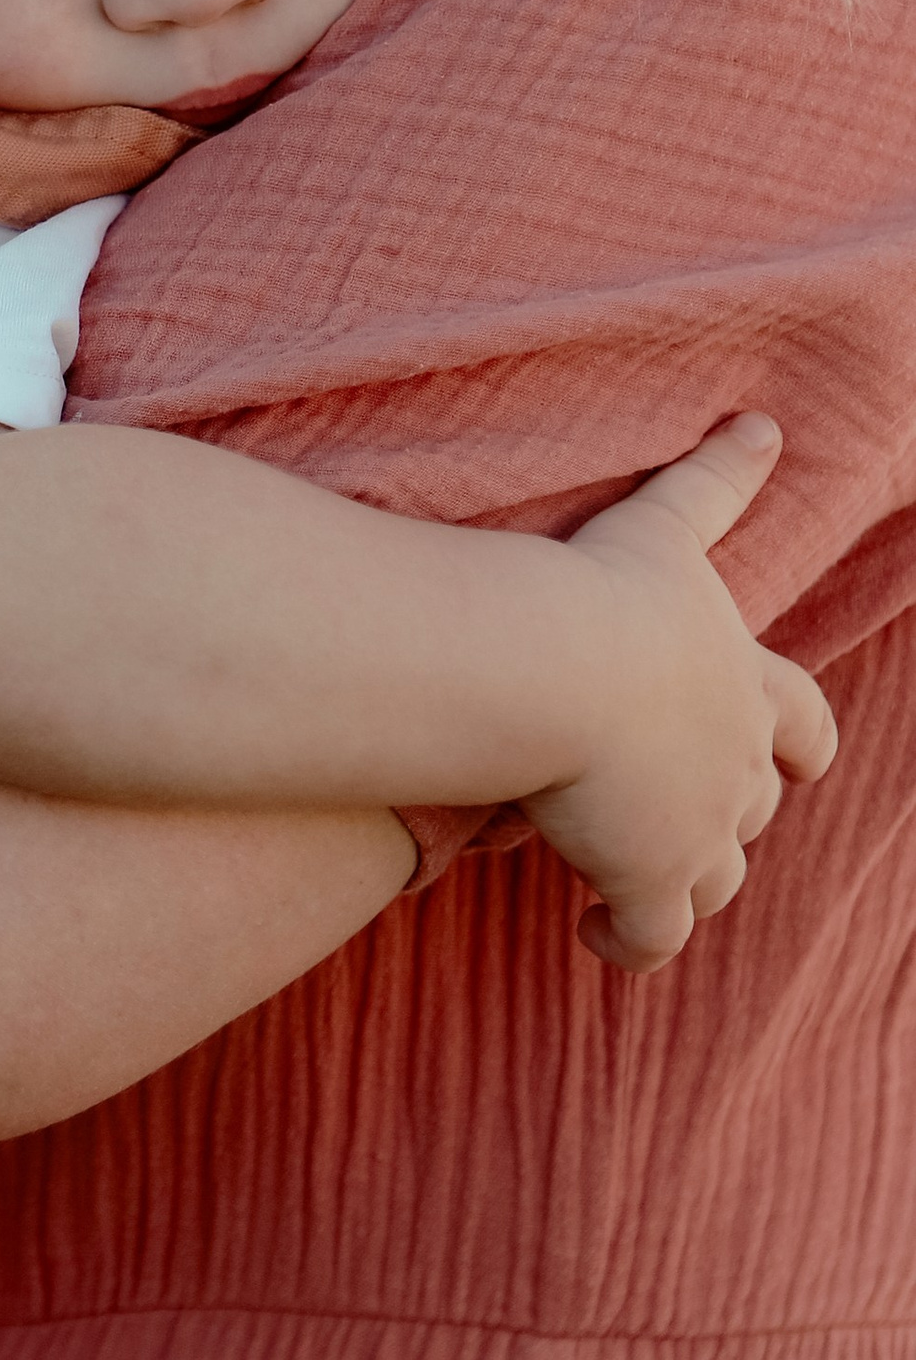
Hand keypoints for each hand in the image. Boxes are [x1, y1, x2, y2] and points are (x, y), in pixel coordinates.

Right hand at [523, 416, 837, 971]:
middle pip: (756, 805)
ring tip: (632, 888)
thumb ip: (713, 481)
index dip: (804, 740)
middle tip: (688, 822)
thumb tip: (762, 419)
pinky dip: (631, 941)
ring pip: (714, 878)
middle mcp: (736, 764)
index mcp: (741, 682)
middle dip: (731, 813)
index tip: (805, 759)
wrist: (554, 668)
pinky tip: (598, 935)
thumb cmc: (598, 592)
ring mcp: (699, 829)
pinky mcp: (650, 879)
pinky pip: (651, 935)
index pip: (803, 719)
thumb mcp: (666, 528)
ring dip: (683, 883)